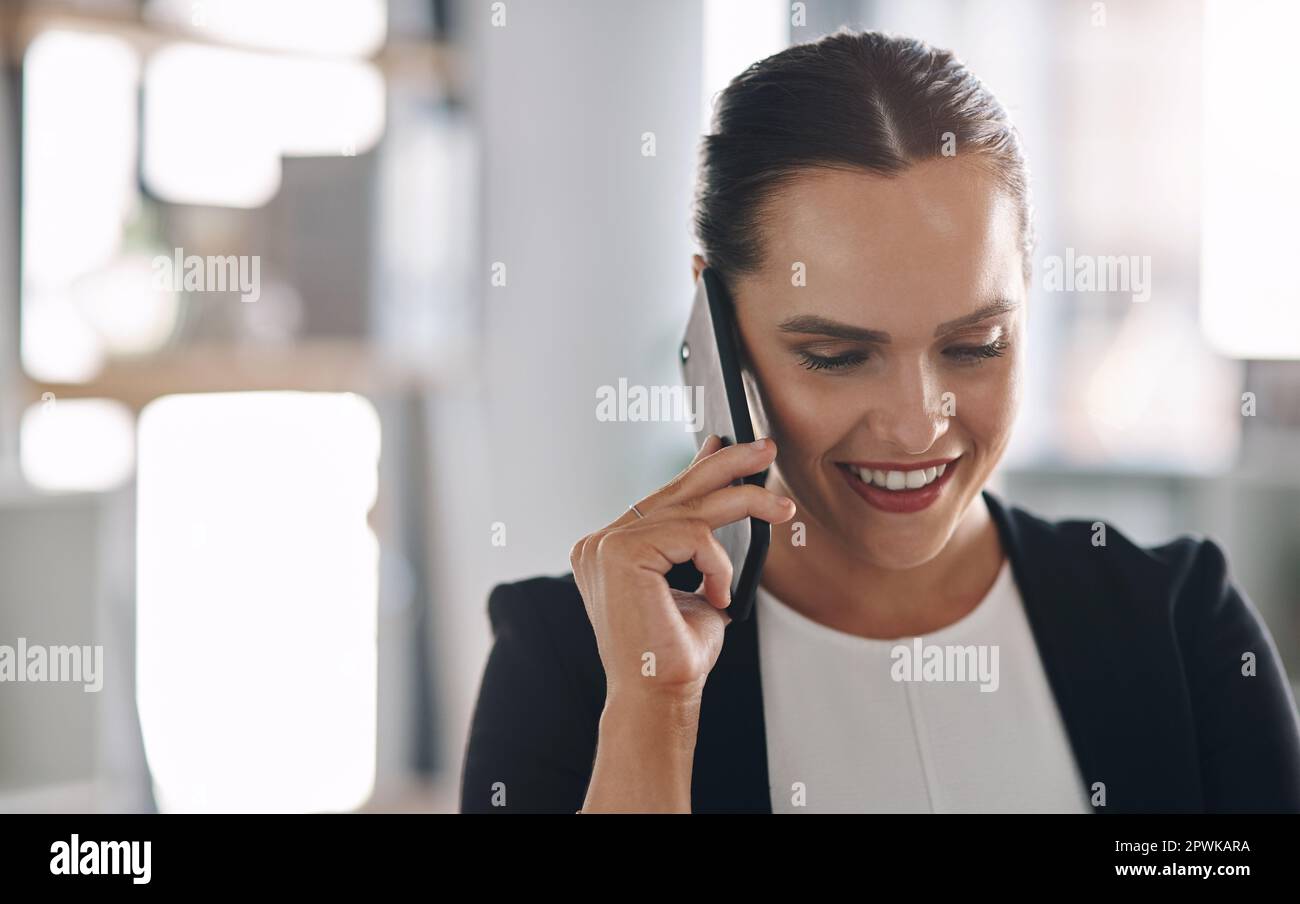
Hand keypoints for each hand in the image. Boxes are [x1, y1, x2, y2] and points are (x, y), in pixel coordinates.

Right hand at [569, 435, 795, 705]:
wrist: (658, 697)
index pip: (660, 496)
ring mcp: (604, 545)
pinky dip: (718, 564)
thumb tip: (726, 496)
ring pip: (693, 507)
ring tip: (782, 512)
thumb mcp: (697, 584)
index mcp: (609, 549)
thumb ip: (698, 542)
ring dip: (747, 506)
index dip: (697, 467)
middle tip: (765, 448)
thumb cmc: (676, 653)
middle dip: (727, 462)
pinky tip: (717, 595)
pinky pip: (694, 535)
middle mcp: (599, 543)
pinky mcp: (619, 552)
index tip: (725, 443)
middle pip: (674, 489)